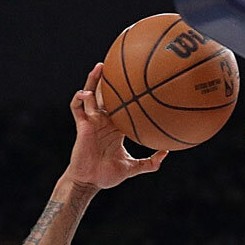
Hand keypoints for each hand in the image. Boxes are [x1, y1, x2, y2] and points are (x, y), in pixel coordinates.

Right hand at [64, 63, 165, 189]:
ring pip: (91, 96)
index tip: (137, 80)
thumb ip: (150, 162)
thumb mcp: (132, 167)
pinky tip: (84, 93)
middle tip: (118, 62)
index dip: (127, 92)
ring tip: (100, 66)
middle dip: (110, 79)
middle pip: (105, 95)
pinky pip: (77, 109)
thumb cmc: (107, 175)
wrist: (90, 182)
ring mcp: (91, 122)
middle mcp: (103, 121)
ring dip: (93, 80)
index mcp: (115, 127)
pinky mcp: (81, 126)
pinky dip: (79, 99)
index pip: (122, 105)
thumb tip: (167, 153)